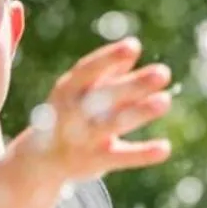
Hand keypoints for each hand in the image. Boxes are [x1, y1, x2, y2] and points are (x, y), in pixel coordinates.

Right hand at [23, 37, 171, 181]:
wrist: (41, 161)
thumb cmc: (66, 116)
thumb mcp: (79, 92)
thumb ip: (106, 73)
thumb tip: (133, 48)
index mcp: (68, 89)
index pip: (88, 69)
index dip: (109, 57)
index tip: (134, 46)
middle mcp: (73, 112)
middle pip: (106, 95)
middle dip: (134, 84)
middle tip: (163, 72)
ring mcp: (83, 138)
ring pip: (114, 123)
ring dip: (140, 112)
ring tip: (165, 100)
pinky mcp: (95, 161)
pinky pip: (121, 157)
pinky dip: (143, 153)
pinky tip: (165, 148)